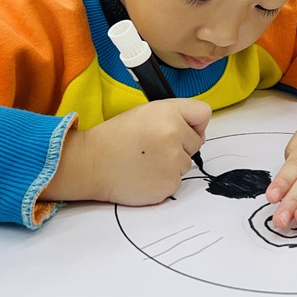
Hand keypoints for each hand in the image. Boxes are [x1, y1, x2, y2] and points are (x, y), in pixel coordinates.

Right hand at [40, 98, 210, 205]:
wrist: (91, 163)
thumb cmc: (117, 136)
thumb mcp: (148, 111)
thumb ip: (177, 115)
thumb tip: (198, 132)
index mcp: (169, 113)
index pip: (204, 114)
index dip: (193, 122)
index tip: (181, 128)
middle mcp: (174, 136)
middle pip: (196, 142)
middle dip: (180, 145)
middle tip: (152, 146)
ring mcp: (173, 163)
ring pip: (186, 164)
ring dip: (171, 164)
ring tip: (145, 160)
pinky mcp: (168, 185)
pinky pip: (176, 181)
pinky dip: (163, 180)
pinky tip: (144, 174)